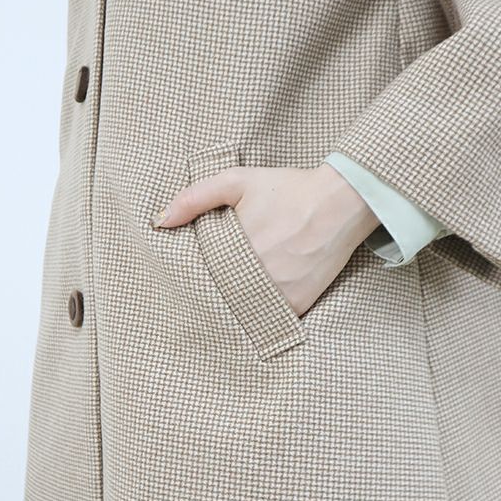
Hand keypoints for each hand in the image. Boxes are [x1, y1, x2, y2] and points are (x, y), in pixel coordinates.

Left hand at [151, 163, 379, 316]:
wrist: (340, 202)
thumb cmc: (288, 189)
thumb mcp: (237, 181)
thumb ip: (195, 198)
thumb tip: (160, 221)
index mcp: (233, 250)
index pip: (200, 277)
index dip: (192, 280)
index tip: (188, 279)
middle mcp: (255, 277)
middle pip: (220, 298)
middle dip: (211, 296)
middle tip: (208, 292)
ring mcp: (278, 294)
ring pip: (243, 312)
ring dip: (235, 307)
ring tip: (230, 298)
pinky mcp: (299, 304)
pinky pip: (271, 318)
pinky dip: (262, 314)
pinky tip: (255, 303)